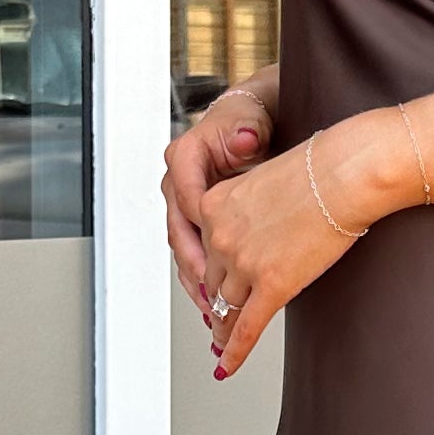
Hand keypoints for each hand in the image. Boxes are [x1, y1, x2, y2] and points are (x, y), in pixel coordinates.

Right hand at [163, 75, 277, 312]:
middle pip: (180, 233)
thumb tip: (244, 140)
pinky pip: (195, 253)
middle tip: (213, 298)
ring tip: (214, 311)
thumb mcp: (249, 124)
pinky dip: (205, 279)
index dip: (199, 234)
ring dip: (199, 283)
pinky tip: (216, 302)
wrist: (255, 123)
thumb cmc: (250, 123)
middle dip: (197, 270)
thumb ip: (243, 133)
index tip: (214, 260)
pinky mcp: (197, 220)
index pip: (185, 200)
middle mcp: (178, 181)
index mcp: (184, 157)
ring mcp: (185, 203)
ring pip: (185, 250)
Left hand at [196, 111, 396, 377]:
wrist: (343, 174)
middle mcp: (220, 235)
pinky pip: (246, 327)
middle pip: (212, 279)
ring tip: (222, 341)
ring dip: (223, 327)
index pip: (204, 247)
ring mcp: (243, 263)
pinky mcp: (271, 285)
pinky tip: (227, 366)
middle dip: (216, 300)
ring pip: (225, 306)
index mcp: (214, 204)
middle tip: (217, 316)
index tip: (208, 285)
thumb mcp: (265, 181)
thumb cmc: (319, 169)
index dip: (210, 270)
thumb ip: (250, 208)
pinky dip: (235, 351)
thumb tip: (257, 230)